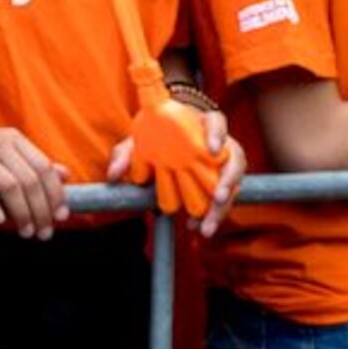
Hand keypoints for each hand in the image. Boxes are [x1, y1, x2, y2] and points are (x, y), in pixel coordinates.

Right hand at [0, 126, 69, 238]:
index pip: (44, 167)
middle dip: (41, 210)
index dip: (56, 194)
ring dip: (21, 213)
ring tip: (25, 231)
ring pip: (9, 185)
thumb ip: (34, 166)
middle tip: (43, 233)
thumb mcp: (8, 159)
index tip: (62, 216)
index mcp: (13, 139)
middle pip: (29, 179)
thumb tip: (66, 174)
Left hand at [107, 107, 244, 237]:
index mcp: (198, 123)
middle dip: (229, 180)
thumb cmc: (154, 135)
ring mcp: (220, 165)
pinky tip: (196, 227)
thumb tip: (113, 174)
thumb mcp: (137, 139)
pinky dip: (210, 215)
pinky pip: (221, 200)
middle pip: (235, 158)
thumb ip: (125, 153)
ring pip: (232, 183)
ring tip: (206, 227)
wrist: (163, 141)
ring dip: (222, 207)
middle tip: (219, 198)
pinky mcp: (217, 184)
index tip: (212, 149)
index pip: (216, 121)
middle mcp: (216, 143)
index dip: (217, 134)